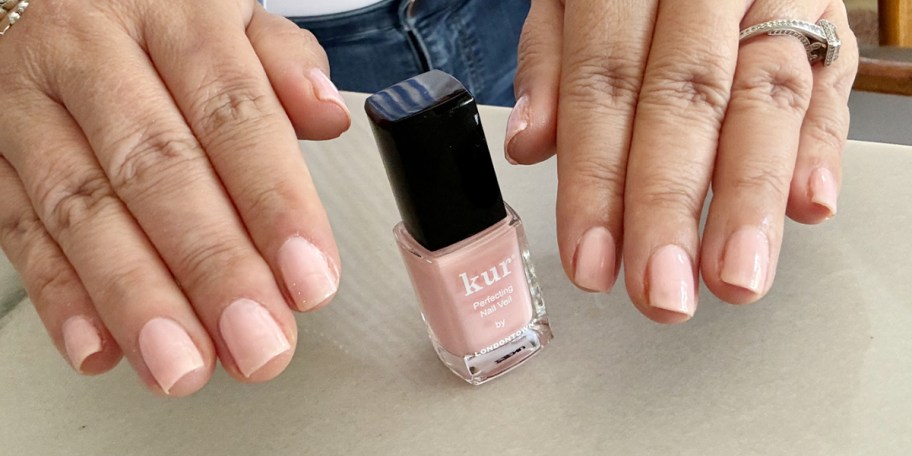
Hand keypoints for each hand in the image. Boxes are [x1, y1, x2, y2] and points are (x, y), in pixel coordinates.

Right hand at [0, 0, 349, 394]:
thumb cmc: (166, 22)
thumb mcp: (236, 19)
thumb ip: (286, 64)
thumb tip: (326, 113)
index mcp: (175, 11)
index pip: (235, 113)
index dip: (275, 203)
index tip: (310, 278)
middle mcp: (93, 51)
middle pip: (157, 167)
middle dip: (211, 266)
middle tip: (256, 341)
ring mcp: (28, 101)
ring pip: (81, 208)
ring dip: (136, 298)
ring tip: (183, 364)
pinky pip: (18, 229)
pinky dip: (60, 296)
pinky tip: (102, 347)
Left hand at [507, 0, 857, 321]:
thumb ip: (551, 60)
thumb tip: (530, 144)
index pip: (604, 84)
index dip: (596, 180)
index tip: (591, 260)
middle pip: (685, 100)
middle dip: (669, 205)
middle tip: (661, 291)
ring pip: (766, 98)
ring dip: (750, 197)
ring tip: (734, 276)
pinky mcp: (825, 20)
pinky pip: (829, 83)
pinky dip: (822, 147)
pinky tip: (809, 208)